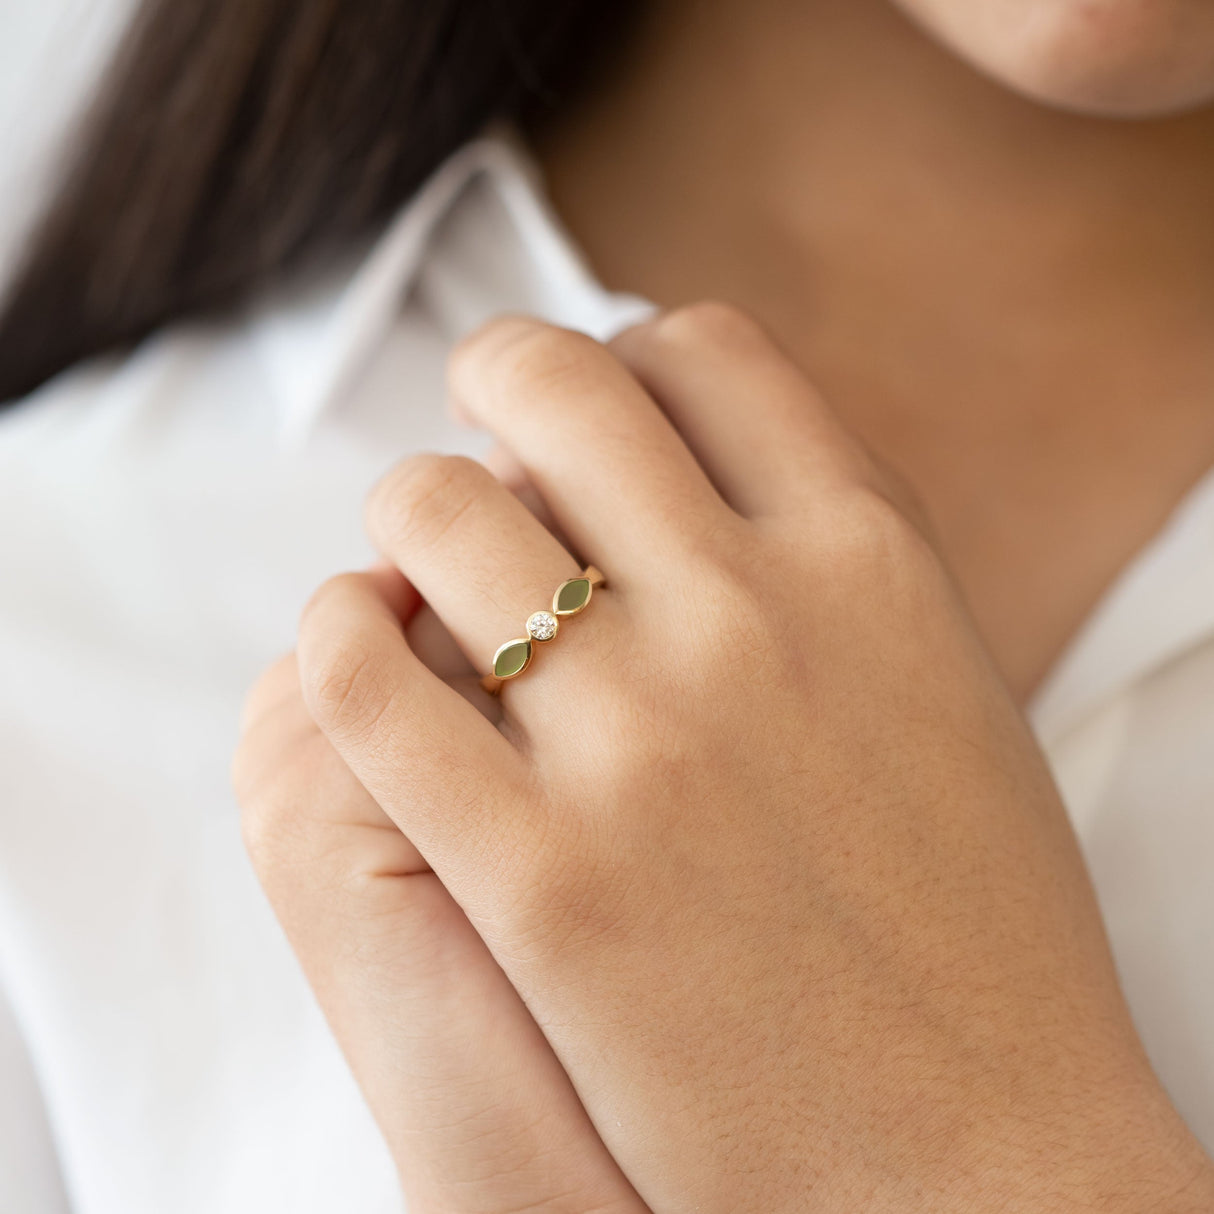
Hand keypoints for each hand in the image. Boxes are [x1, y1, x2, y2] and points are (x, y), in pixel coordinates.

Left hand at [240, 304, 1213, 1211]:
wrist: (981, 1162)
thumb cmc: (976, 937)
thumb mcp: (946, 695)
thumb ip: (841, 564)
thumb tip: (721, 469)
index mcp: (871, 563)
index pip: (709, 358)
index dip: (628, 355)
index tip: (587, 400)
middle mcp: (754, 619)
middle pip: (559, 391)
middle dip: (498, 377)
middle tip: (478, 422)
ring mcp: (640, 740)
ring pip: (440, 513)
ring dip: (409, 512)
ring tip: (416, 557)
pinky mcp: (540, 874)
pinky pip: (368, 682)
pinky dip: (340, 637)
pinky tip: (354, 644)